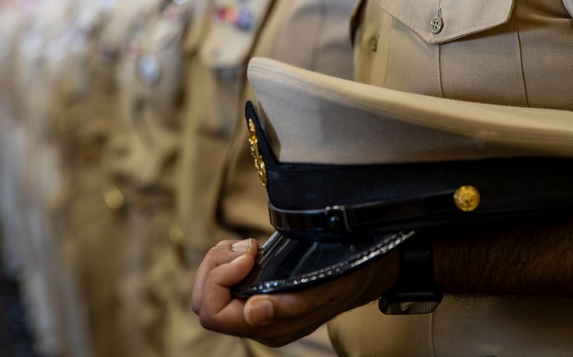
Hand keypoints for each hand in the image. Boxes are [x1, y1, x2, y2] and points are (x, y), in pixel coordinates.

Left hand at [192, 238, 398, 346]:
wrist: (367, 268)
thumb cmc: (350, 274)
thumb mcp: (327, 286)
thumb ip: (291, 304)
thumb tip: (253, 312)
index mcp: (272, 327)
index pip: (213, 313)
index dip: (221, 280)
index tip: (249, 254)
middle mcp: (258, 322)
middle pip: (204, 302)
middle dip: (216, 267)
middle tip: (248, 246)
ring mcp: (256, 307)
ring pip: (210, 289)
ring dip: (222, 259)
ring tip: (250, 246)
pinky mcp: (258, 290)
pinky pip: (223, 279)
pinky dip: (228, 256)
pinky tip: (251, 248)